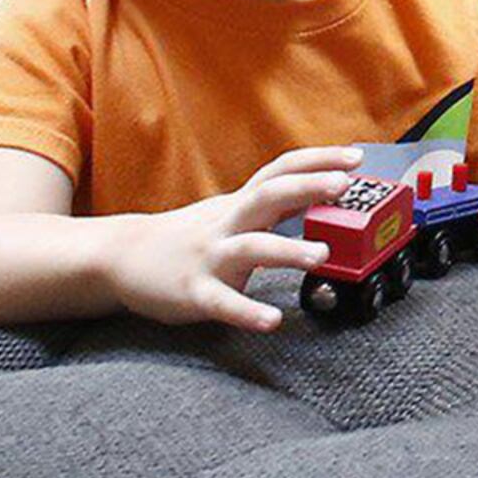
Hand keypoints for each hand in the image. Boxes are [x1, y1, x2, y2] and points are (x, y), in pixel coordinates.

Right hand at [103, 145, 358, 331]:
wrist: (121, 257)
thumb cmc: (191, 236)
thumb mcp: (233, 212)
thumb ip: (275, 205)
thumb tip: (325, 189)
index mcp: (240, 204)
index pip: (281, 170)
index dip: (318, 161)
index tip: (356, 157)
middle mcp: (228, 224)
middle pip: (268, 196)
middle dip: (306, 187)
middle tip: (343, 187)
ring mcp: (210, 258)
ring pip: (250, 248)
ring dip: (287, 250)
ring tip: (321, 256)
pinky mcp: (194, 292)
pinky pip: (223, 302)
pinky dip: (248, 311)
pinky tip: (272, 320)